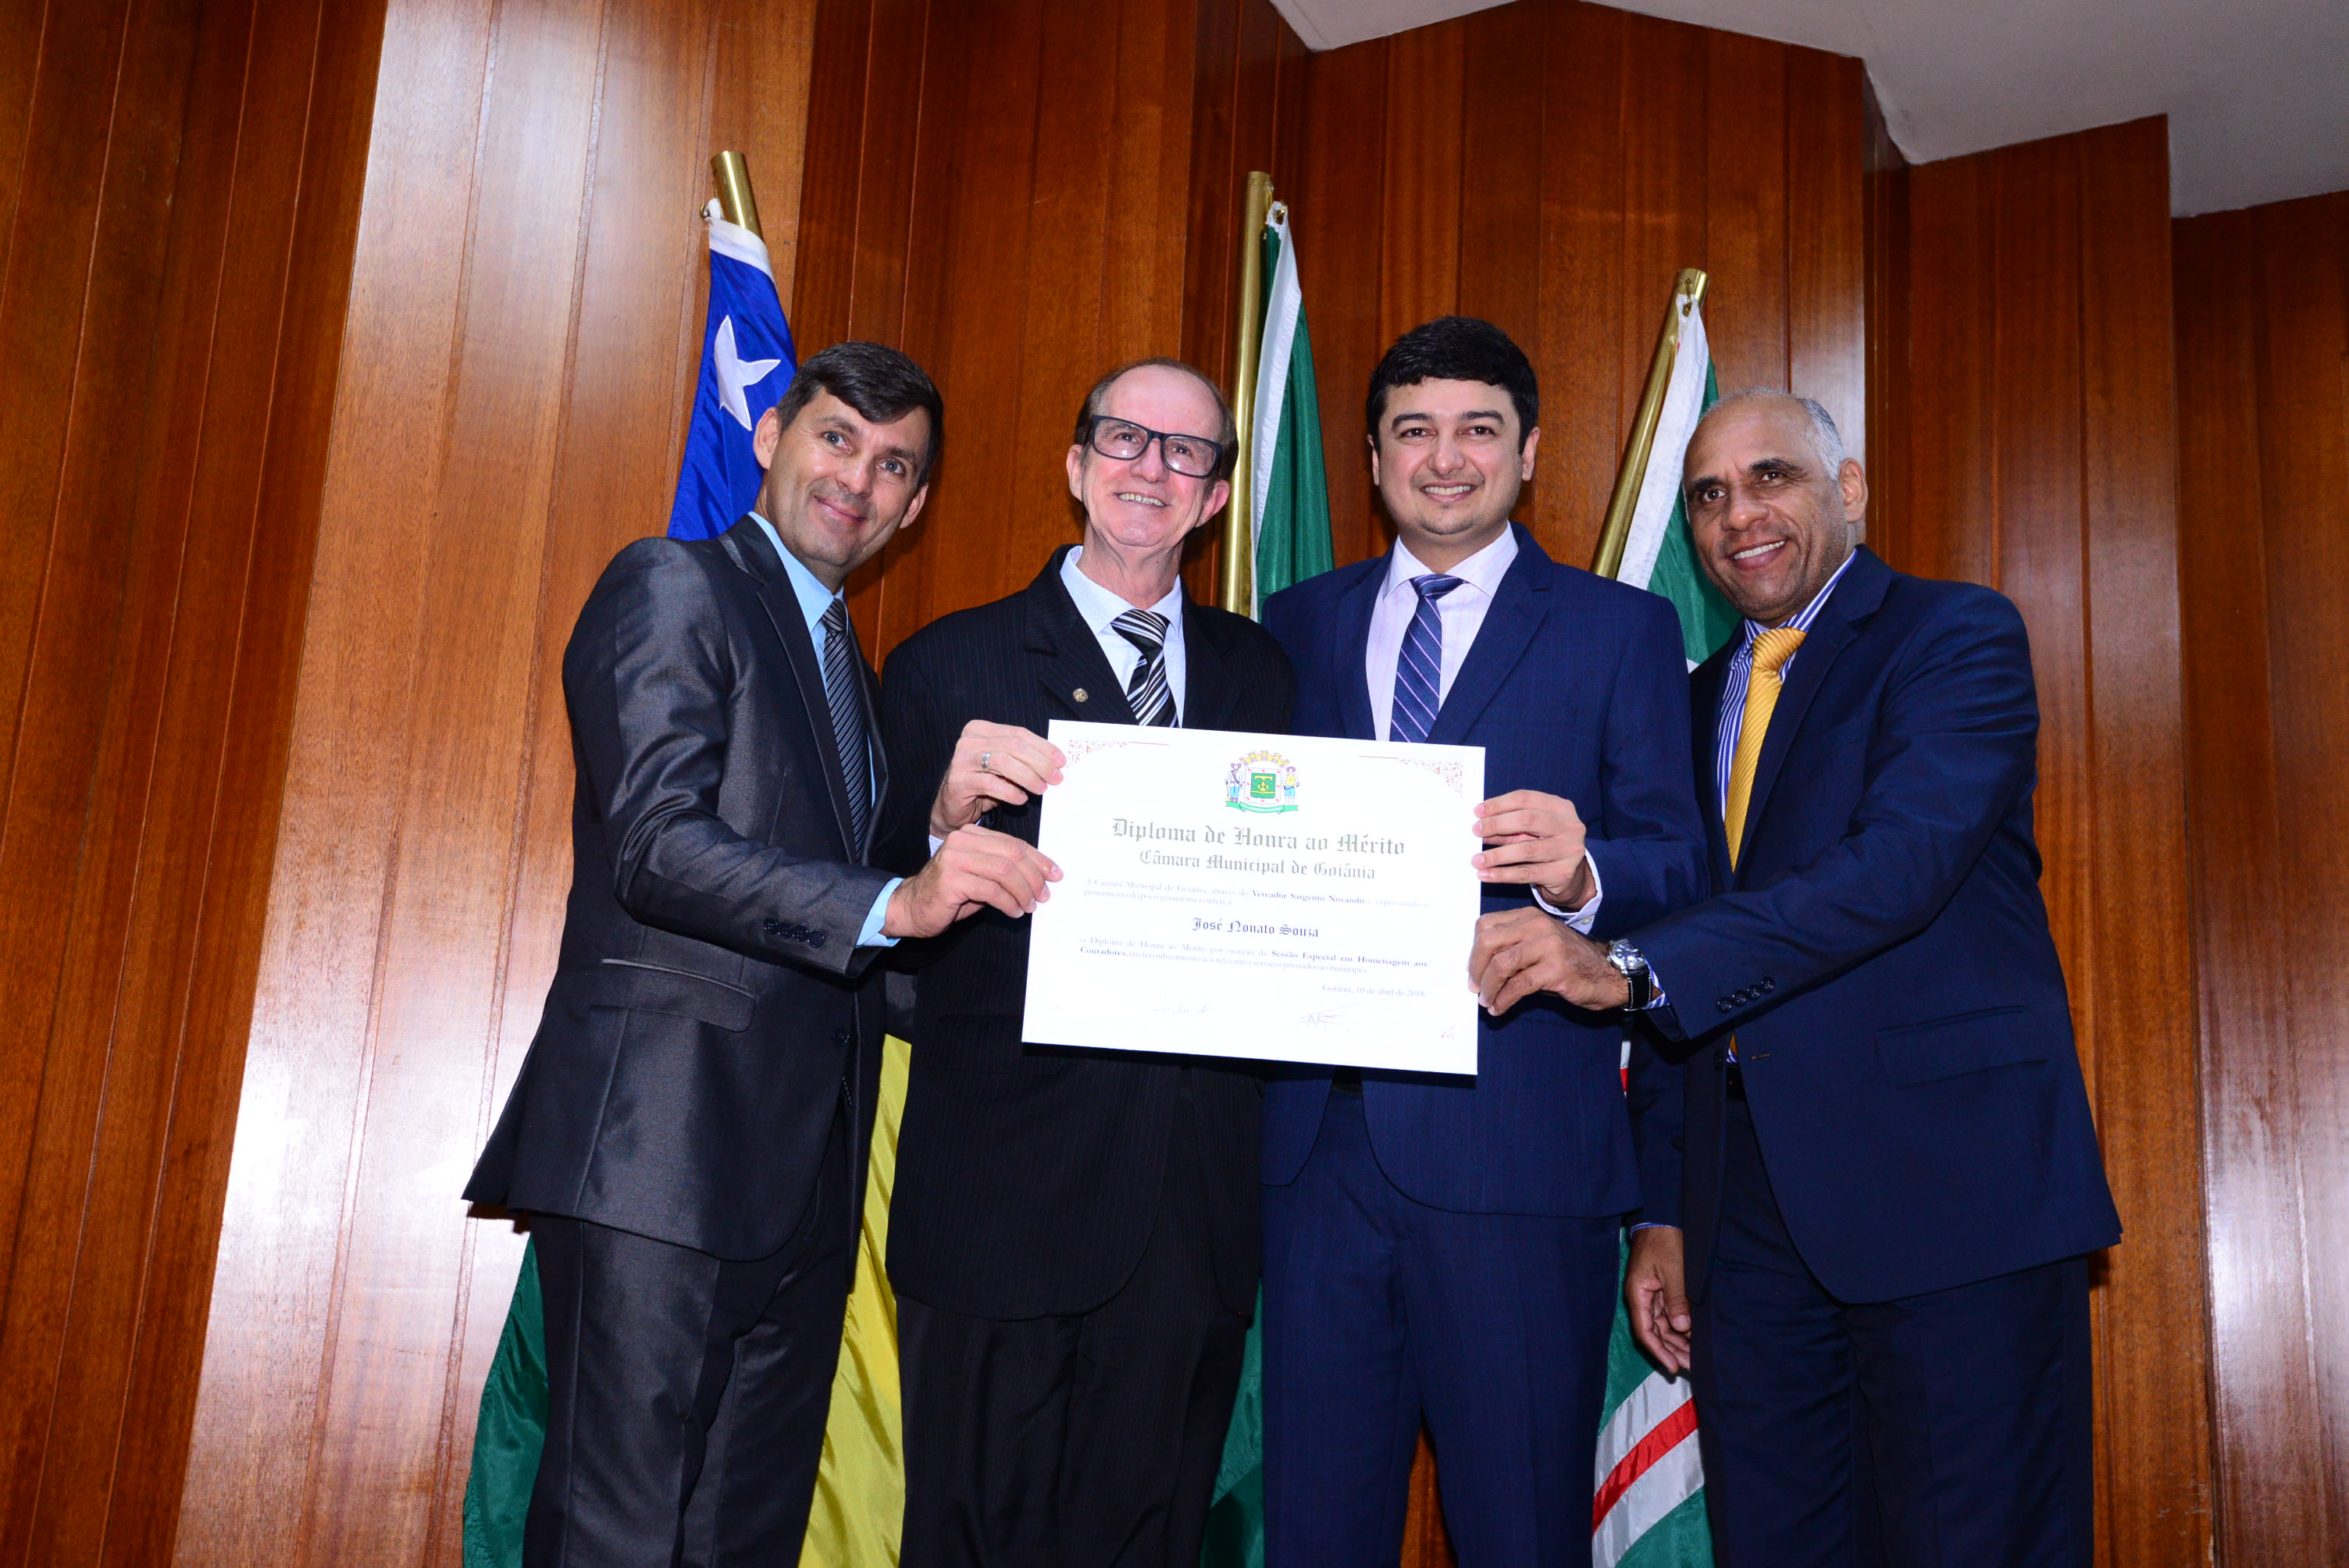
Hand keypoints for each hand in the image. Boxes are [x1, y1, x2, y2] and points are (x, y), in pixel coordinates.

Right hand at [883, 824, 1060, 937]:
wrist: (912, 907)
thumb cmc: (950, 893)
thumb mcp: (981, 876)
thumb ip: (1005, 870)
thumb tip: (1041, 877)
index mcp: (972, 834)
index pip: (1014, 844)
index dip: (1039, 860)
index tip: (1055, 875)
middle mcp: (962, 841)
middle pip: (1012, 854)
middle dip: (1034, 876)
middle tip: (1043, 895)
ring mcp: (955, 858)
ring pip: (1004, 871)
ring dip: (1023, 892)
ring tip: (1029, 906)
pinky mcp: (951, 880)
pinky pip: (991, 890)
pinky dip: (1008, 903)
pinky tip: (1013, 911)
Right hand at [930, 721, 1063, 837]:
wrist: (952, 805)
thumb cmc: (983, 783)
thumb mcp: (1004, 765)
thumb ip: (1022, 758)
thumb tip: (1055, 762)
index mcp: (981, 730)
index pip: (1019, 733)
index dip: (1043, 747)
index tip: (1061, 761)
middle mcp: (969, 741)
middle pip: (1013, 746)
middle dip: (1039, 762)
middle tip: (1055, 778)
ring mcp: (961, 760)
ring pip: (1003, 761)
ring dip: (1028, 776)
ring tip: (1041, 789)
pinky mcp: (958, 781)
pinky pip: (991, 784)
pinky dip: (1010, 791)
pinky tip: (1021, 798)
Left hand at [1468, 907, 1626, 1014]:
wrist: (1607, 972)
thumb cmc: (1568, 961)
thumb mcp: (1538, 944)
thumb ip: (1512, 947)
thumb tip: (1478, 969)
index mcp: (1528, 916)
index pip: (1486, 925)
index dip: (1474, 951)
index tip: (1474, 971)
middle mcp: (1536, 926)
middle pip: (1488, 942)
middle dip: (1476, 969)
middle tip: (1475, 988)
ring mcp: (1547, 946)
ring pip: (1501, 965)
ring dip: (1489, 988)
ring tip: (1487, 1001)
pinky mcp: (1555, 969)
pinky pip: (1518, 986)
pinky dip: (1504, 1000)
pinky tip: (1500, 1008)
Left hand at [1471, 789, 1592, 907]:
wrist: (1571, 876)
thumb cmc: (1544, 845)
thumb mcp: (1530, 831)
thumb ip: (1508, 826)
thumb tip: (1479, 826)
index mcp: (1560, 807)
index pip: (1525, 798)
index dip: (1499, 804)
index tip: (1477, 811)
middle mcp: (1569, 826)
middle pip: (1528, 820)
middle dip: (1498, 824)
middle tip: (1475, 831)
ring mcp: (1568, 850)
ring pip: (1526, 850)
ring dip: (1497, 855)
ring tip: (1476, 860)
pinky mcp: (1562, 873)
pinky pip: (1527, 873)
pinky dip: (1503, 874)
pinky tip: (1486, 874)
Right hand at [1626, 1225, 1690, 1372]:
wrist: (1661, 1219)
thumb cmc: (1665, 1241)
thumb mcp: (1673, 1270)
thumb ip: (1676, 1298)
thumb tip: (1681, 1327)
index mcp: (1638, 1294)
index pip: (1645, 1331)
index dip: (1658, 1351)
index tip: (1672, 1367)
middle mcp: (1641, 1297)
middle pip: (1654, 1332)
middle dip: (1671, 1350)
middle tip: (1690, 1366)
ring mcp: (1650, 1294)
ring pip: (1662, 1325)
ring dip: (1676, 1341)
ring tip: (1693, 1356)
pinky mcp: (1660, 1289)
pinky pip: (1667, 1314)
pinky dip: (1679, 1327)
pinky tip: (1691, 1337)